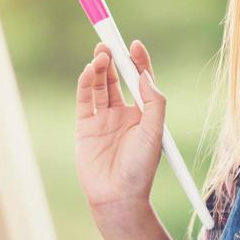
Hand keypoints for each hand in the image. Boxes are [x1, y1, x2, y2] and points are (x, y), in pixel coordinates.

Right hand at [74, 39, 165, 221]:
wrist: (117, 196)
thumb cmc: (140, 168)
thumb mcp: (155, 133)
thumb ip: (153, 102)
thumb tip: (144, 75)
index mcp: (143, 114)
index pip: (140, 80)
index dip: (138, 61)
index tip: (135, 45)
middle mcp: (123, 113)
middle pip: (117, 78)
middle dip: (114, 59)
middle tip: (110, 43)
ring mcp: (102, 118)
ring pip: (100, 84)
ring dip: (100, 67)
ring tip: (101, 54)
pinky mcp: (85, 125)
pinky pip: (85, 98)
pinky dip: (85, 82)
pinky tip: (89, 70)